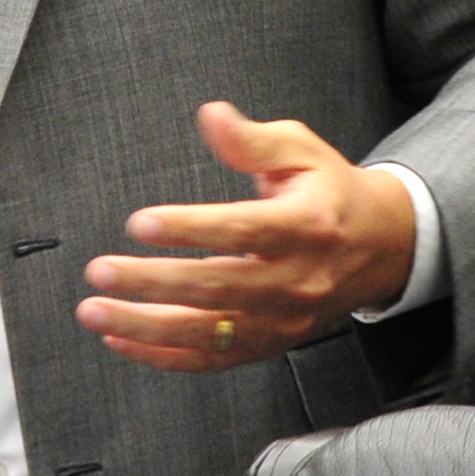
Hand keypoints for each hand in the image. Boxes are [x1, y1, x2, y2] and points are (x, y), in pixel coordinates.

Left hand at [74, 102, 416, 372]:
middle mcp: (296, 280)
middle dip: (152, 283)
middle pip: (218, 288)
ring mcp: (282, 320)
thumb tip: (211, 116)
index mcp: (307, 226)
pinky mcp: (269, 344)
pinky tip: (120, 339)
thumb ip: (252, 139)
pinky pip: (211, 359)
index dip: (191, 230)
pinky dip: (162, 355)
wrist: (380, 248)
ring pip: (208, 333)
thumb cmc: (329, 193)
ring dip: (145, 326)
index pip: (243, 230)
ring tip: (94, 311)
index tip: (140, 223)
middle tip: (99, 271)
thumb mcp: (301, 150)